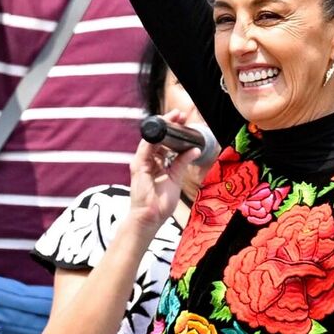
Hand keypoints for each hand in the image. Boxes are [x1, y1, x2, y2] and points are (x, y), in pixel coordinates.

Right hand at [128, 109, 200, 231]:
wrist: (150, 218)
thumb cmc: (160, 203)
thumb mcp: (175, 178)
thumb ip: (182, 163)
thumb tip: (195, 149)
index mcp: (154, 163)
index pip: (162, 142)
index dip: (171, 130)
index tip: (181, 120)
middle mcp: (146, 160)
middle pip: (156, 137)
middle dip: (167, 124)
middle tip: (179, 115)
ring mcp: (141, 163)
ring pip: (151, 139)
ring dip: (162, 127)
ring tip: (174, 118)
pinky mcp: (138, 167)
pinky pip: (146, 148)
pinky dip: (155, 139)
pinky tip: (165, 131)